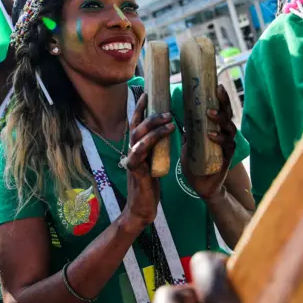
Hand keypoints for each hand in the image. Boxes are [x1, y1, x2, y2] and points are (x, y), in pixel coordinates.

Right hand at [122, 93, 175, 230]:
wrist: (142, 210)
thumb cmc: (149, 187)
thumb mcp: (154, 163)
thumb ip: (156, 149)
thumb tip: (167, 133)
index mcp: (137, 148)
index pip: (136, 124)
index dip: (139, 108)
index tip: (147, 93)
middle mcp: (132, 151)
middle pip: (137, 126)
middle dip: (150, 114)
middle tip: (167, 109)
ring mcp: (132, 159)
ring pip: (139, 136)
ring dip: (154, 125)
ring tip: (170, 120)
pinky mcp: (135, 170)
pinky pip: (141, 151)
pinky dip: (151, 141)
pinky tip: (164, 135)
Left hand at [182, 85, 236, 200]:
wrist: (200, 185)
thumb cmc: (196, 162)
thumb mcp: (189, 141)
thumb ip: (188, 128)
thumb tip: (175, 111)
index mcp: (216, 127)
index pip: (220, 108)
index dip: (220, 97)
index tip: (216, 84)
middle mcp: (224, 133)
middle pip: (228, 113)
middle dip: (223, 101)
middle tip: (218, 90)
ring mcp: (227, 145)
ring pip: (229, 127)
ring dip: (220, 119)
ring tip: (210, 113)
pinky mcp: (228, 157)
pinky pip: (227, 145)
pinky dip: (219, 139)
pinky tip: (211, 135)